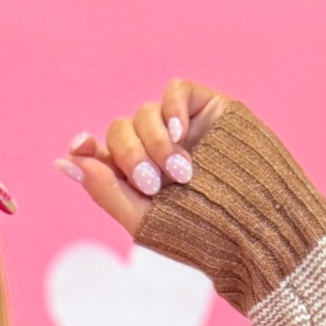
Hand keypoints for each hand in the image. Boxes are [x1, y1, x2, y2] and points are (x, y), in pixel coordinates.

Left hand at [54, 80, 230, 237]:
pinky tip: (179, 132)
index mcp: (136, 182)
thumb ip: (105, 190)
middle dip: (130, 155)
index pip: (99, 155)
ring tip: (181, 172)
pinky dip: (171, 107)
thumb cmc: (204, 235)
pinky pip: (175, 90)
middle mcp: (154, 152)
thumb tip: (64, 161)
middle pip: (120, 132)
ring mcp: (180, 130)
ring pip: (144, 113)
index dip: (86, 148)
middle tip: (154, 184)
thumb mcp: (146, 220)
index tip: (81, 146)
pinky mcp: (207, 109)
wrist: (261, 225)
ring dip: (154, 141)